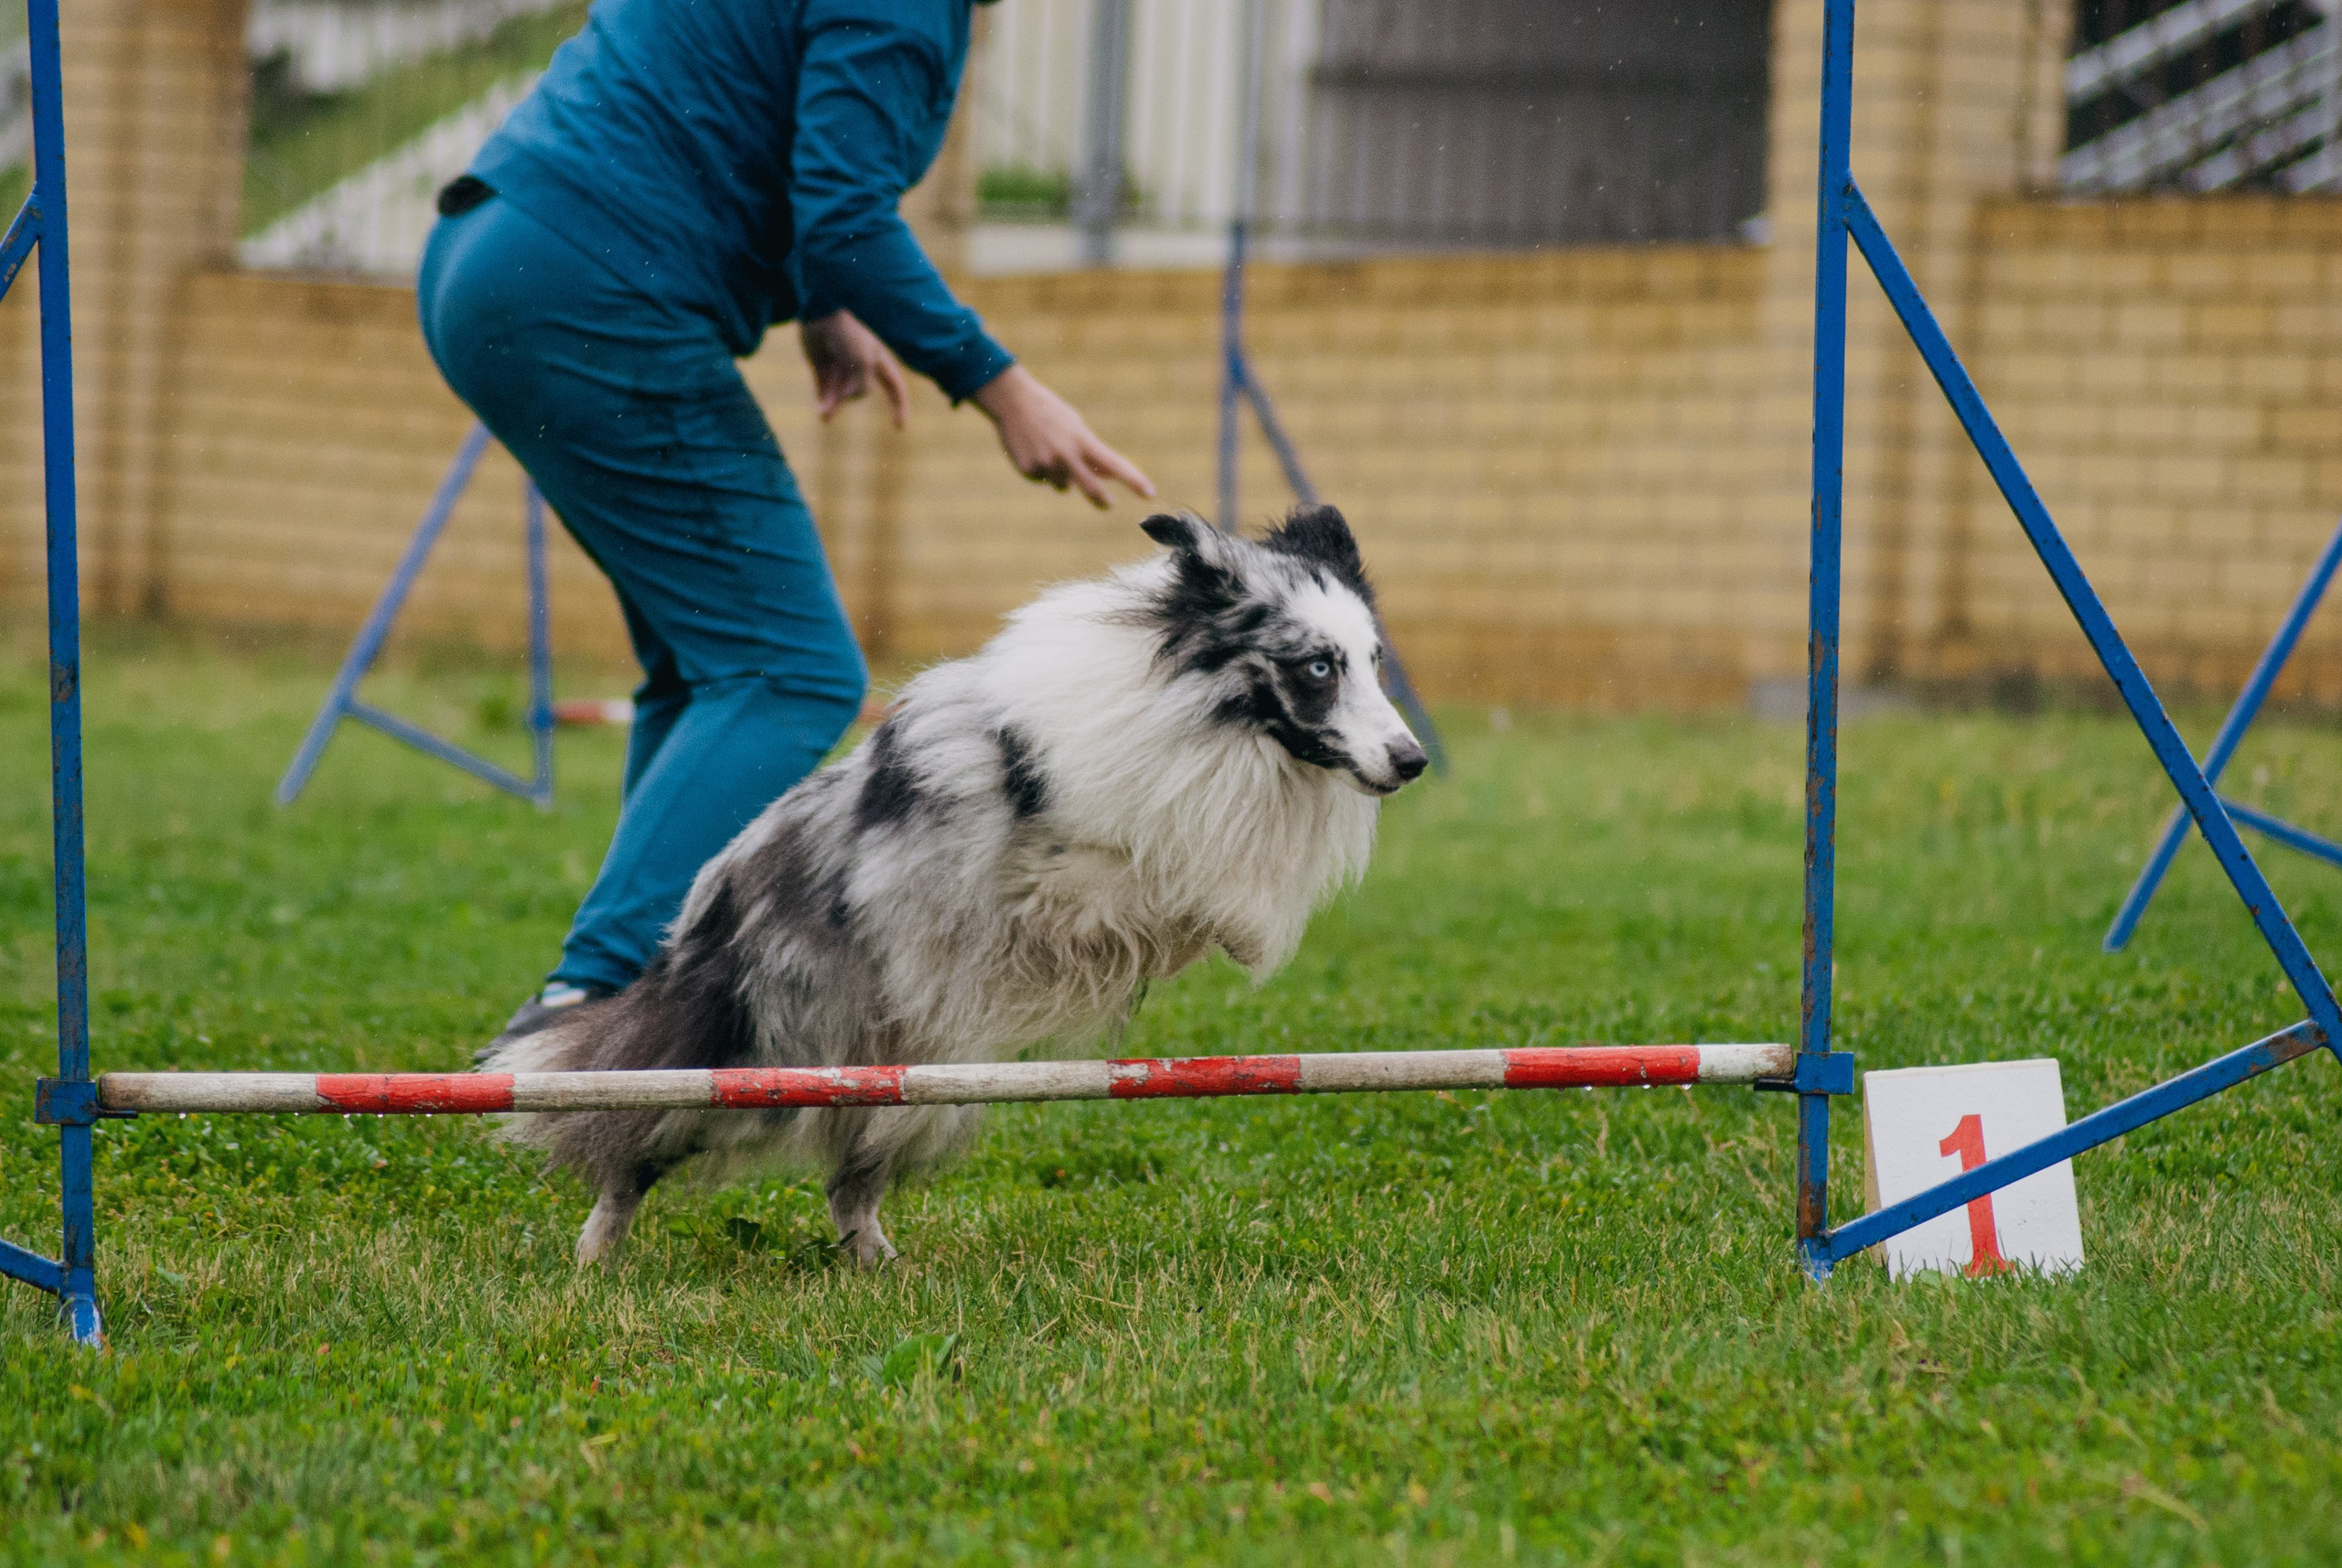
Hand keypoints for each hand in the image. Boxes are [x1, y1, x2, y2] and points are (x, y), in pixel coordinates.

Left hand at [799, 310, 910, 426]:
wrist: (820, 313)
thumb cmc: (848, 333)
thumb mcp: (864, 362)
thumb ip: (862, 386)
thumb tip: (845, 402)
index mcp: (879, 360)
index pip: (895, 387)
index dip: (900, 406)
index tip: (899, 428)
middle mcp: (861, 365)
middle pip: (860, 393)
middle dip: (851, 397)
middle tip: (841, 391)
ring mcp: (840, 367)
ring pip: (840, 395)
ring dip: (834, 405)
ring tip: (824, 415)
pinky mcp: (821, 368)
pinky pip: (824, 391)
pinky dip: (824, 403)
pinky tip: (823, 413)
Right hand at [971, 364, 1154, 508]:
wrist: (1012, 401)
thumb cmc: (1050, 412)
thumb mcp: (1075, 427)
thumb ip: (1091, 452)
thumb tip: (1108, 476)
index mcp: (1082, 440)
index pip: (1114, 464)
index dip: (1133, 480)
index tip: (1150, 493)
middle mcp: (1066, 455)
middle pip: (1090, 488)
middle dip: (1101, 499)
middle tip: (1108, 504)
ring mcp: (1046, 464)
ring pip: (1062, 485)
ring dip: (1062, 475)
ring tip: (1048, 449)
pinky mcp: (1028, 470)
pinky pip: (1042, 480)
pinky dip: (1041, 470)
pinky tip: (1032, 450)